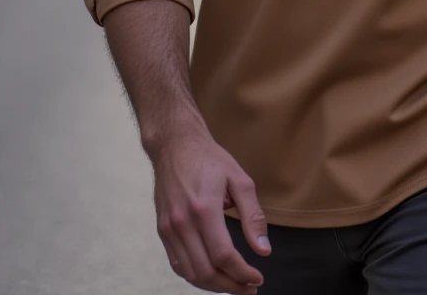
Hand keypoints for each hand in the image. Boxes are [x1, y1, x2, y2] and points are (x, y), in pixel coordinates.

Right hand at [150, 119, 270, 292]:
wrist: (175, 145)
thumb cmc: (210, 159)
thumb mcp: (240, 179)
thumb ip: (253, 216)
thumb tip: (264, 250)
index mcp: (204, 208)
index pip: (223, 255)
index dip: (242, 273)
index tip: (257, 278)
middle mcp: (183, 222)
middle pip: (206, 271)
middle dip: (231, 286)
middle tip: (249, 288)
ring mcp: (169, 228)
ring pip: (190, 273)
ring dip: (214, 285)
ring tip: (234, 284)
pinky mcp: (162, 230)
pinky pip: (178, 264)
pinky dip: (196, 276)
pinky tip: (213, 274)